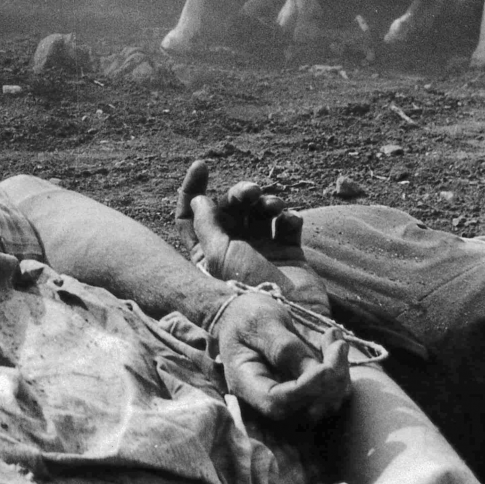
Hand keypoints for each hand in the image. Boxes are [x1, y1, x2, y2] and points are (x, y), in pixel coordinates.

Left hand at [177, 160, 328, 312]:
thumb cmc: (249, 287)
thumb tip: (197, 200)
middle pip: (230, 208)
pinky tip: (290, 222)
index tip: (202, 166)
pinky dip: (289, 216)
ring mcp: (262, 250)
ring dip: (266, 201)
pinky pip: (288, 223)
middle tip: (250, 192)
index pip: (192, 216)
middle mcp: (234, 249)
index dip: (193, 189)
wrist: (292, 317)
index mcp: (208, 252)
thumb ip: (206, 225)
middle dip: (238, 193)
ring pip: (260, 211)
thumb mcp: (219, 254)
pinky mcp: (289, 252)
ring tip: (273, 206)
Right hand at [219, 296, 351, 424]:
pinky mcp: (303, 396)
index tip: (326, 367)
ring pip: (324, 406)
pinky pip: (330, 396)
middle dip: (331, 381)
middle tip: (337, 344)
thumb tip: (315, 371)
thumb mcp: (261, 323)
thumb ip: (284, 347)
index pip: (276, 403)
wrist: (241, 319)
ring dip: (340, 376)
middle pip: (305, 409)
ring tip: (335, 340)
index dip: (306, 390)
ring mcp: (285, 401)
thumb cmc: (245, 317)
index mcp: (245, 384)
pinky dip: (340, 374)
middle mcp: (264, 401)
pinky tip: (334, 346)